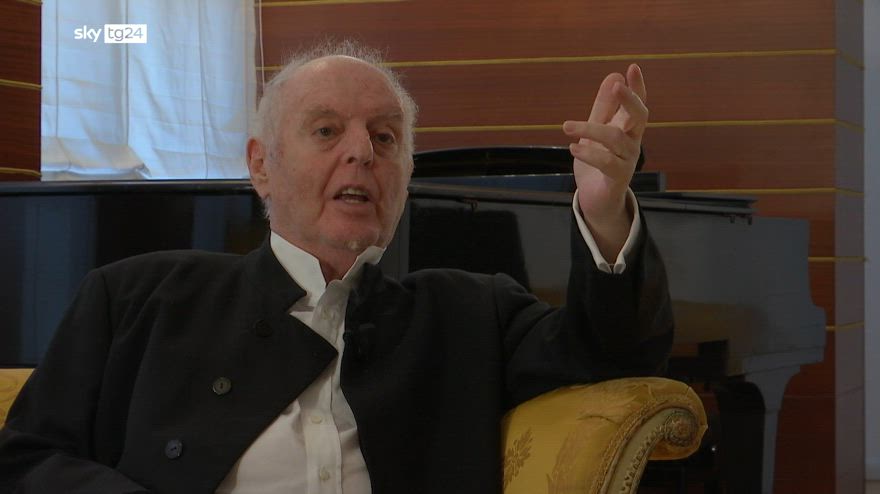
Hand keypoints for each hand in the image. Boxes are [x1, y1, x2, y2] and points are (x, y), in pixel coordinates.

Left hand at [563, 64, 647, 259]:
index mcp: (628, 128)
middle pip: (639, 117)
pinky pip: (607, 163)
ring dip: (591, 129)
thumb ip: (603, 107)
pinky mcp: (617, 178)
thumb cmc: (597, 162)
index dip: (638, 87)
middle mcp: (632, 142)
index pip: (638, 104)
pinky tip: (573, 147)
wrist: (595, 199)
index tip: (633, 67)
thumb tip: (614, 76)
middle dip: (629, 100)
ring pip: (616, 139)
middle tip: (616, 87)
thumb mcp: (596, 131)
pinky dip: (590, 154)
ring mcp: (627, 161)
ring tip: (566, 126)